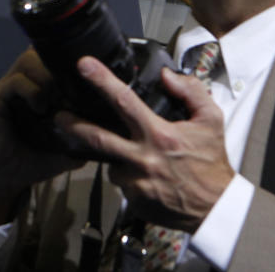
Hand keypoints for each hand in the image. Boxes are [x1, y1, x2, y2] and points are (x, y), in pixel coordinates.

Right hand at [0, 49, 85, 224]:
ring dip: (46, 77)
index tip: (87, 78)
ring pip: (29, 61)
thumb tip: (112, 134)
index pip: (55, 60)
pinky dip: (32, 91)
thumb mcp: (65, 149)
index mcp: (40, 88)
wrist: (3, 176)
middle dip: (60, 68)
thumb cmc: (32, 159)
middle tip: (72, 88)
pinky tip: (40, 108)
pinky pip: (16, 82)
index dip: (71, 64)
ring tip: (55, 98)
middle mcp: (24, 83)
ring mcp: (10, 88)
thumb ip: (84, 136)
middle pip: (42, 53)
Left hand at [57, 57, 233, 232]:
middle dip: (74, 125)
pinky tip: (146, 176)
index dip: (102, 80)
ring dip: (117, 157)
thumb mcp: (211, 120)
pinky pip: (123, 183)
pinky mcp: (134, 200)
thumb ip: (191, 91)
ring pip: (111, 163)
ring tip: (133, 156)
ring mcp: (136, 182)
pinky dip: (129, 176)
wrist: (216, 208)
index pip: (124, 100)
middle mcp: (143, 158)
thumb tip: (167, 75)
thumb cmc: (212, 163)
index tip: (84, 65)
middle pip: (98, 137)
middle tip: (58, 115)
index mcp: (159, 135)